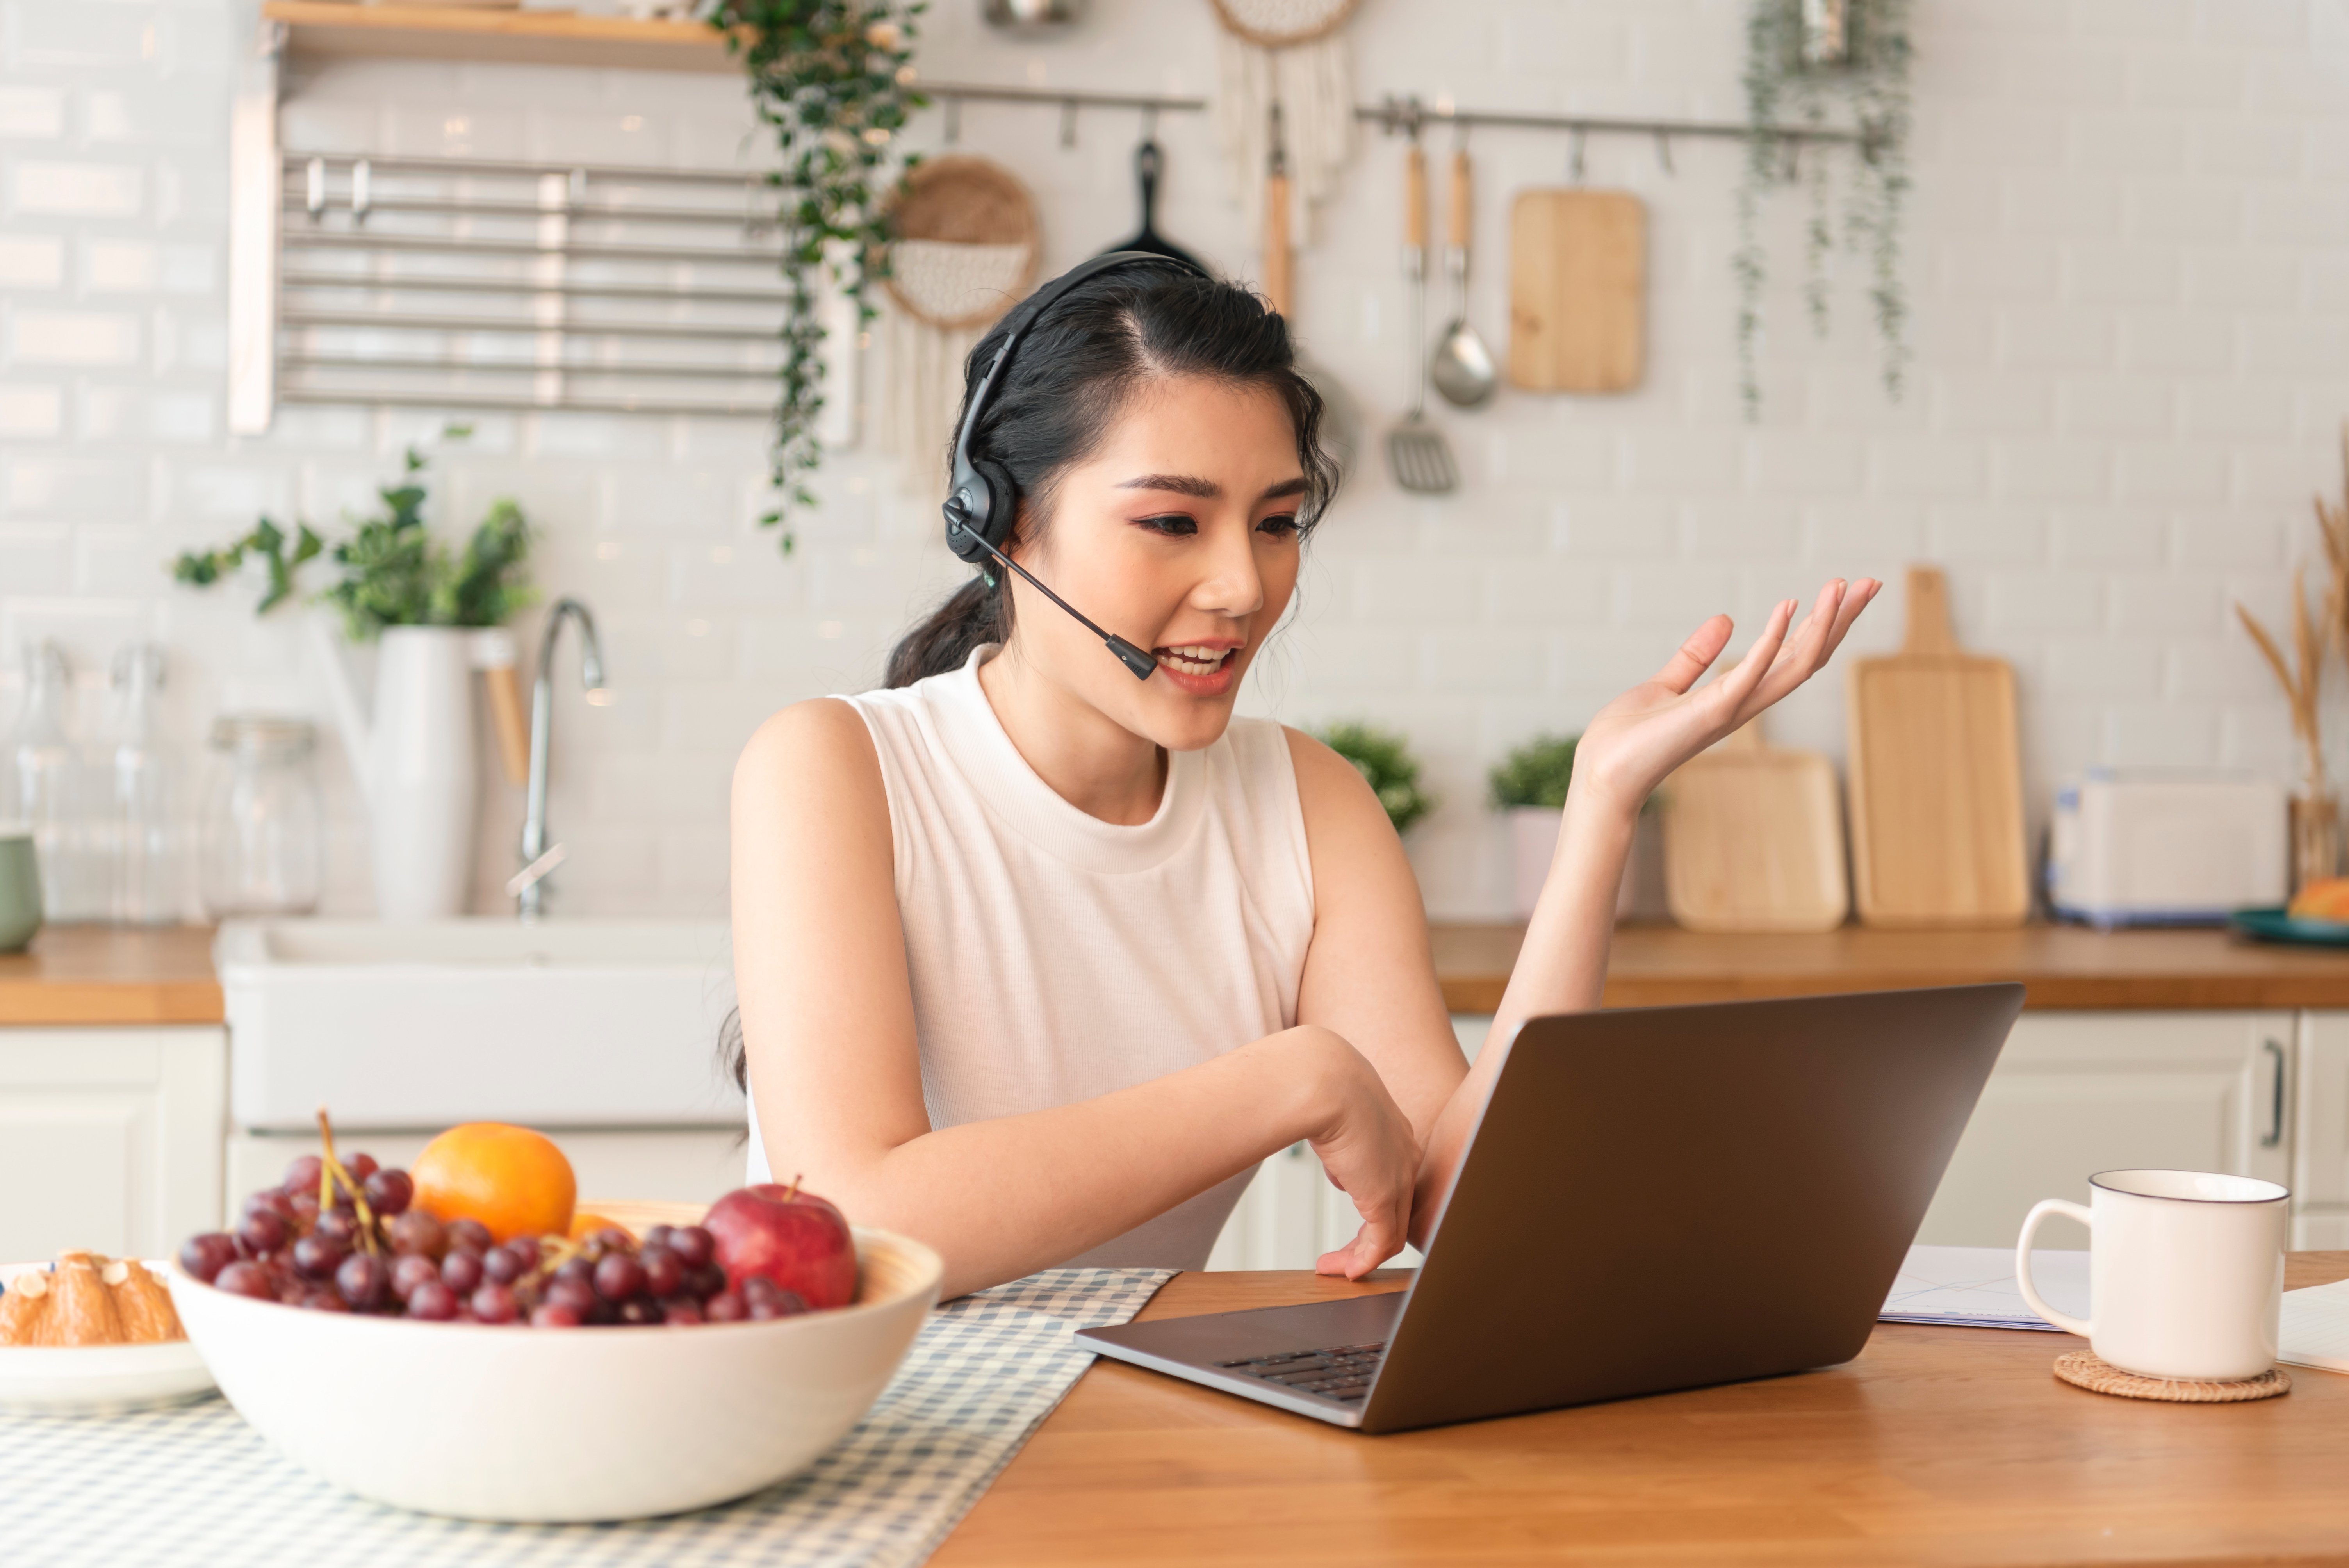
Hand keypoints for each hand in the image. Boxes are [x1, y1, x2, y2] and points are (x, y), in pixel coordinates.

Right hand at [1284, 1026, 1419, 1279]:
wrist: (1323, 1078)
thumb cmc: (1320, 1083)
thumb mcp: (1334, 1115)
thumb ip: (1343, 1146)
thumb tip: (1340, 1173)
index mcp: (1395, 1133)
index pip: (1392, 1180)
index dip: (1374, 1206)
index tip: (1354, 1222)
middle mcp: (1405, 1157)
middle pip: (1397, 1211)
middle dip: (1369, 1238)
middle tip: (1346, 1256)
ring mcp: (1398, 1177)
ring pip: (1391, 1232)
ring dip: (1361, 1255)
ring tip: (1334, 1266)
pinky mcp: (1384, 1196)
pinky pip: (1381, 1243)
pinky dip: (1363, 1260)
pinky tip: (1346, 1270)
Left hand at [1567, 577, 1879, 819]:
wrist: (1601, 773)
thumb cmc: (1628, 738)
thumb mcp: (1667, 684)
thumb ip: (1696, 656)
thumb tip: (1726, 620)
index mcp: (1736, 696)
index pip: (1792, 657)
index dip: (1821, 625)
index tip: (1843, 590)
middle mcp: (1744, 704)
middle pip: (1808, 659)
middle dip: (1840, 621)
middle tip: (1871, 583)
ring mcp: (1732, 709)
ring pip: (1794, 666)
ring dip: (1821, 625)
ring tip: (1840, 587)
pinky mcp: (1711, 712)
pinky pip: (1750, 673)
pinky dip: (1771, 640)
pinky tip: (1788, 607)